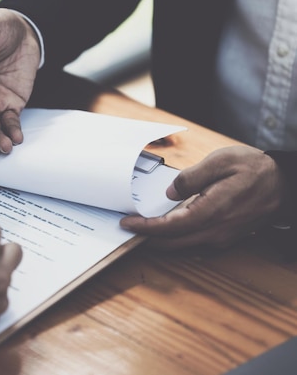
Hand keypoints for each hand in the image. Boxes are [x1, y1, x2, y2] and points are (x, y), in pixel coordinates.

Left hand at [120, 146, 284, 248]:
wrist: (285, 184)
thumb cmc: (255, 169)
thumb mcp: (221, 161)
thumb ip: (191, 177)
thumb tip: (170, 192)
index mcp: (212, 212)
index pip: (169, 227)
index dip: (145, 228)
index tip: (126, 223)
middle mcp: (215, 231)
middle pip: (171, 243)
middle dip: (146, 237)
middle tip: (127, 226)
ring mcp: (221, 237)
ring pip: (181, 245)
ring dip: (159, 239)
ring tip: (140, 226)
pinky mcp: (224, 237)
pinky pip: (193, 242)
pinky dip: (175, 238)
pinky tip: (164, 226)